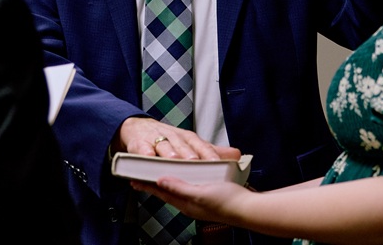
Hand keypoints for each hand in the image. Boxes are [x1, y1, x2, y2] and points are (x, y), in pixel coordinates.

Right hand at [113, 117, 241, 160]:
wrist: (138, 128)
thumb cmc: (168, 139)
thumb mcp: (190, 144)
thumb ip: (211, 151)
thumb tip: (236, 154)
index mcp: (187, 139)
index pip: (200, 146)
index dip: (208, 155)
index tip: (217, 164)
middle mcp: (174, 137)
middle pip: (183, 146)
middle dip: (189, 155)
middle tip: (196, 163)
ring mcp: (156, 140)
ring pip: (164, 146)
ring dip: (169, 153)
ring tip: (174, 161)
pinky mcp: (140, 144)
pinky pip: (142, 149)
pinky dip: (145, 153)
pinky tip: (148, 157)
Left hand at [131, 177, 252, 224]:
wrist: (249, 209)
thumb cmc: (226, 202)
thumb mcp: (199, 193)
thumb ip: (179, 187)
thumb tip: (159, 181)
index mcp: (185, 203)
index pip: (161, 192)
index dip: (147, 185)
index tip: (133, 178)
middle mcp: (190, 203)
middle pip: (167, 191)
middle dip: (154, 182)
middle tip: (141, 174)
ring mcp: (200, 200)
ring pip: (178, 188)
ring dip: (168, 180)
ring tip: (159, 173)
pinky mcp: (209, 195)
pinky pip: (190, 186)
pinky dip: (183, 179)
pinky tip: (186, 175)